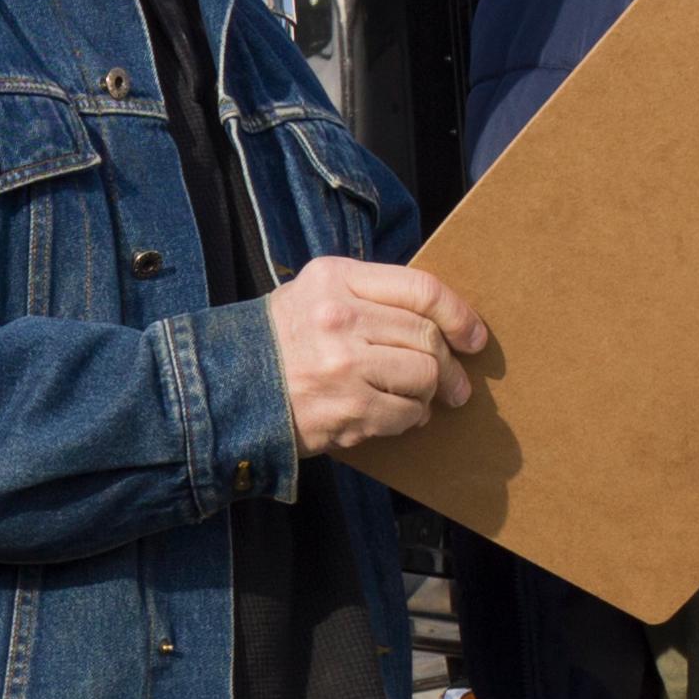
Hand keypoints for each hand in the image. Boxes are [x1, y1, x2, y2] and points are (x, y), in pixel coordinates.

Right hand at [271, 256, 487, 456]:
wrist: (225, 389)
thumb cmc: (280, 342)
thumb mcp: (317, 296)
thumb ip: (372, 298)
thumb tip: (443, 324)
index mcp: (336, 279)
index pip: (422, 290)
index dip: (459, 315)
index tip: (473, 336)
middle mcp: (339, 318)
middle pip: (428, 337)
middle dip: (450, 366)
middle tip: (455, 385)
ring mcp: (342, 365)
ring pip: (424, 376)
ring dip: (428, 393)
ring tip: (415, 400)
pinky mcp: (346, 408)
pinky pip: (405, 413)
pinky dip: (408, 419)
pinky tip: (393, 416)